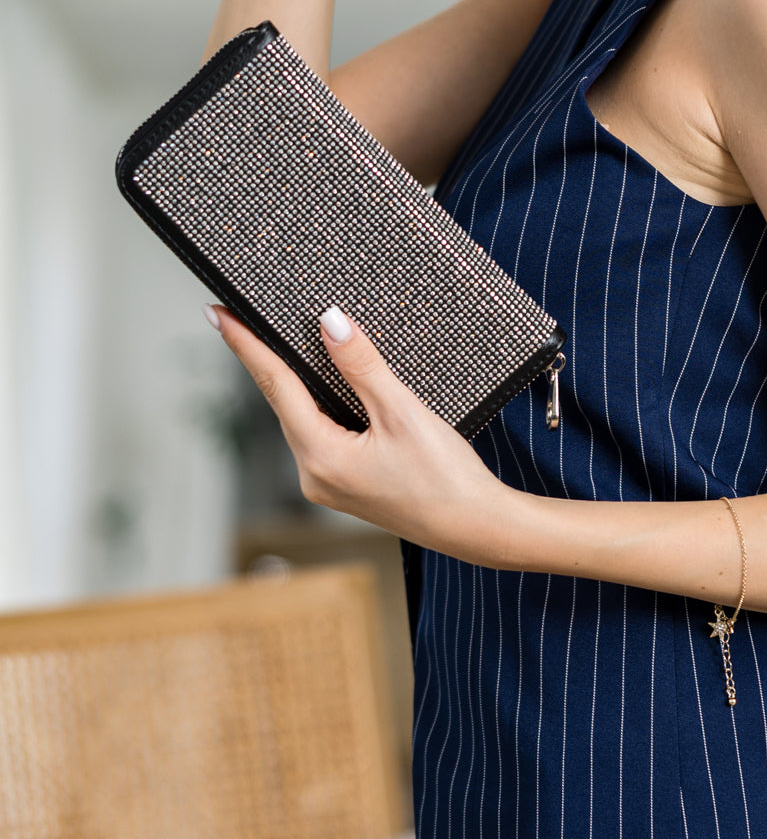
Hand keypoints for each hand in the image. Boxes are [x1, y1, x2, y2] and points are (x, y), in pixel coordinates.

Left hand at [205, 301, 512, 560]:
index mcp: (321, 457)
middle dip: (262, 359)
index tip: (216, 312)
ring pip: (302, 417)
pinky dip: (317, 402)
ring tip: (274, 341)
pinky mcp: (346, 484)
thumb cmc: (446, 477)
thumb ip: (362, 366)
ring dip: (291, 380)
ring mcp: (329, 483)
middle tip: (238, 316)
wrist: (478, 526)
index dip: (246, 345)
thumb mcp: (402, 412)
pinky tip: (322, 381)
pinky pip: (321, 432)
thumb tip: (329, 322)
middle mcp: (315, 474)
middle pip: (282, 402)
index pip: (275, 386)